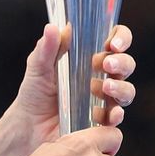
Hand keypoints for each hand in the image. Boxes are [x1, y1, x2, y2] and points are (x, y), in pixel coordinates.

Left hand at [0, 24, 136, 155]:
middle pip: (126, 65)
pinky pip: (117, 118)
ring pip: (126, 91)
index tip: (113, 43)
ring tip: (105, 88)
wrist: (27, 128)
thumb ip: (46, 49)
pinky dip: (116, 115)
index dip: (121, 38)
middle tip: (106, 64)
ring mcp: (103, 101)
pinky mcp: (102, 123)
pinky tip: (109, 114)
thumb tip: (53, 27)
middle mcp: (101, 78)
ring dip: (121, 87)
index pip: (114, 42)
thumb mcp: (37, 69)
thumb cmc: (34, 94)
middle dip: (121, 63)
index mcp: (89, 59)